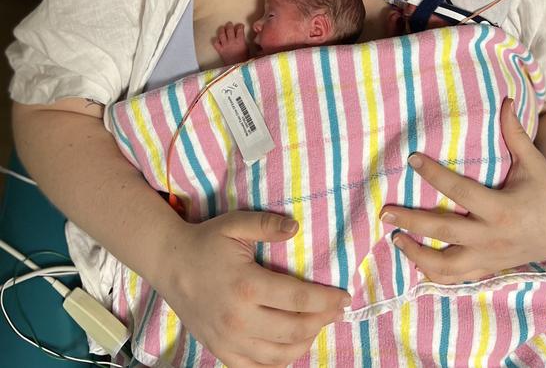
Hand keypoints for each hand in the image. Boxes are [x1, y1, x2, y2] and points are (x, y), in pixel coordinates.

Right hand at [154, 210, 350, 367]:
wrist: (169, 264)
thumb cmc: (206, 242)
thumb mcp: (236, 224)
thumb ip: (267, 224)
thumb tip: (296, 227)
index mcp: (247, 286)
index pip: (299, 301)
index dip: (327, 301)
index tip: (344, 297)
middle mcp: (239, 318)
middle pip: (295, 330)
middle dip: (323, 320)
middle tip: (336, 310)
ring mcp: (229, 339)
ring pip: (280, 355)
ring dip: (306, 342)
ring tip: (318, 325)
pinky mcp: (221, 351)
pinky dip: (280, 362)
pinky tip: (292, 346)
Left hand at [213, 21, 248, 64]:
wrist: (237, 66)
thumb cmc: (244, 58)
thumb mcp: (247, 48)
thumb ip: (244, 41)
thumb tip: (244, 36)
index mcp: (240, 41)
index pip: (239, 29)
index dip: (240, 26)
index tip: (240, 26)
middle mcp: (232, 41)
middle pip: (229, 30)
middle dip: (229, 25)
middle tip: (230, 24)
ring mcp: (225, 45)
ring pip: (221, 34)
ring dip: (222, 30)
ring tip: (222, 28)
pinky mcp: (220, 50)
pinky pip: (216, 43)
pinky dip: (216, 40)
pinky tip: (218, 39)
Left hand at [380, 99, 545, 283]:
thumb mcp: (534, 162)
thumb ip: (516, 134)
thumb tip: (507, 100)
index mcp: (502, 209)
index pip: (460, 191)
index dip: (434, 174)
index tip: (412, 159)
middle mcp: (492, 237)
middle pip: (444, 231)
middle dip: (411, 222)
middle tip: (385, 212)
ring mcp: (489, 257)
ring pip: (446, 265)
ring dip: (417, 254)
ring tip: (395, 238)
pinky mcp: (488, 268)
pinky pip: (457, 277)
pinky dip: (434, 273)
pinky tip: (414, 261)